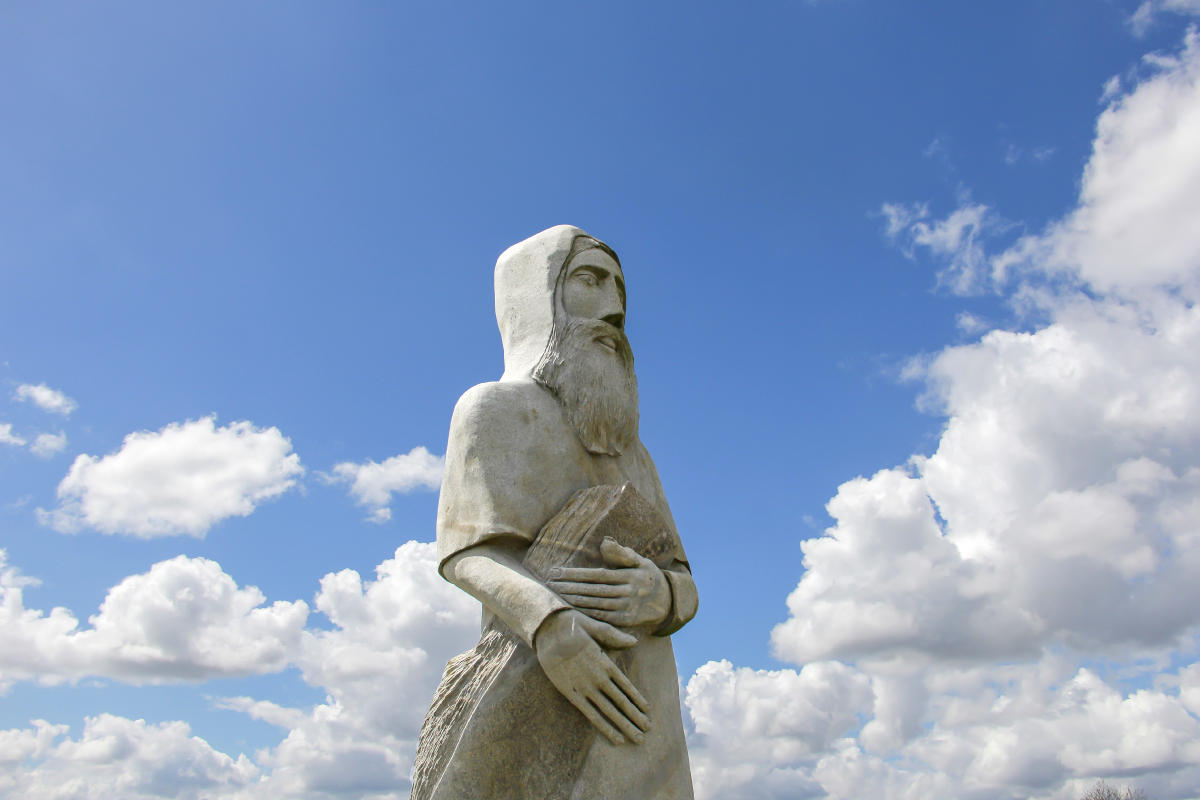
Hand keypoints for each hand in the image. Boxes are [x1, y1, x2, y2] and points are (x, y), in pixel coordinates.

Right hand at [534, 609, 649, 745]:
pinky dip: (605, 727)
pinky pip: (592, 715)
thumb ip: (616, 637)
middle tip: (648, 729)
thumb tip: (635, 641)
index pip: (626, 686)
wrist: (548, 631)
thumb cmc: (572, 626)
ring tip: (639, 738)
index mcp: (606, 663)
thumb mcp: (597, 627)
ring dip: (626, 725)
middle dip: (636, 717)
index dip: (637, 700)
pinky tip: (617, 738)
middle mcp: (599, 678)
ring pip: (610, 712)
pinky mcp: (572, 694)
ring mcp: (586, 688)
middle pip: (622, 702)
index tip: (647, 711)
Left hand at [548, 537, 670, 627]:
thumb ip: (622, 553)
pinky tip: (571, 609)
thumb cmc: (647, 576)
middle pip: (594, 590)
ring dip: (574, 601)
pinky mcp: (626, 622)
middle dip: (570, 587)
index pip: (597, 574)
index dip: (575, 574)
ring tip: (556, 596)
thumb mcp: (640, 561)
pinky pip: (602, 618)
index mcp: (631, 576)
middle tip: (549, 584)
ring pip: (596, 605)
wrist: (667, 602)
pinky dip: (586, 614)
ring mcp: (628, 609)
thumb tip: (605, 542)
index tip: (555, 571)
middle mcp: (630, 592)